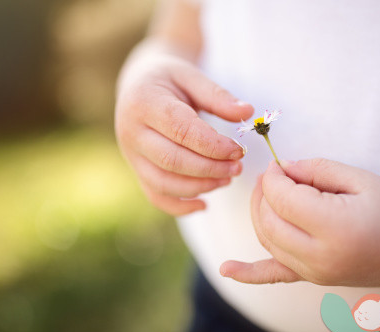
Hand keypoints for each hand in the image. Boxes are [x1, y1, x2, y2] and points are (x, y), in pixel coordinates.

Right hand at [115, 40, 252, 215]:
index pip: (181, 130)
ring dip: (200, 187)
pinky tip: (204, 204)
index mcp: (144, 103)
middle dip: (210, 168)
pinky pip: (155, 196)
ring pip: (163, 183)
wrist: (138, 84)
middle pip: (172, 160)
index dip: (213, 145)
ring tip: (228, 179)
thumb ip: (217, 95)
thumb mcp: (191, 76)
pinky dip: (179, 206)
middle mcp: (131, 132)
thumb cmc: (168, 78)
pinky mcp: (136, 169)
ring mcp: (131, 154)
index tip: (239, 150)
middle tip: (238, 167)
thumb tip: (248, 112)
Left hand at [220, 159, 379, 285]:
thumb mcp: (358, 179)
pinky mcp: (312, 278)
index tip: (278, 165)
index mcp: (334, 227)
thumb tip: (280, 169)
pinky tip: (227, 269)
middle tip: (272, 176)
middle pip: (269, 220)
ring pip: (266, 240)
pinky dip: (249, 273)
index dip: (274, 177)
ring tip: (267, 194)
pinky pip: (274, 276)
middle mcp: (320, 255)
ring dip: (259, 214)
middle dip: (263, 193)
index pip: (282, 198)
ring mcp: (314, 272)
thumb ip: (315, 170)